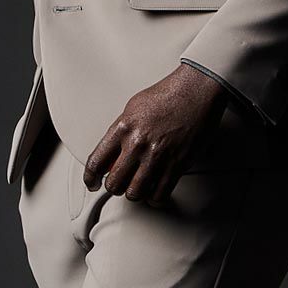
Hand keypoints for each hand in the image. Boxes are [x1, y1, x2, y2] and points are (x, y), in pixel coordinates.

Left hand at [84, 62, 227, 205]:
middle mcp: (138, 144)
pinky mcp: (176, 165)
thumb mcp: (134, 108)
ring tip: (138, 186)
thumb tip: (110, 154)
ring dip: (135, 193)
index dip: (90, 178)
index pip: (96, 162)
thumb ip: (119, 132)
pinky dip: (154, 198)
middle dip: (114, 187)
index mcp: (123, 128)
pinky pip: (158, 195)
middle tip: (120, 184)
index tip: (93, 183)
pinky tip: (154, 192)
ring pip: (134, 193)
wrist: (197, 89)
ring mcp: (157, 156)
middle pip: (114, 184)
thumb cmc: (167, 96)